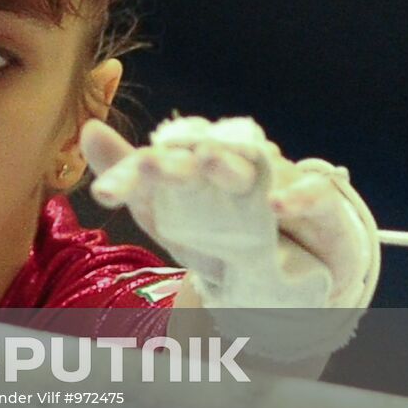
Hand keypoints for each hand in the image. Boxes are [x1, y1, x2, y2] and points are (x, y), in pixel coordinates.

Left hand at [79, 116, 376, 311]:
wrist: (293, 279)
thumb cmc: (226, 238)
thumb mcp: (173, 220)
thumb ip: (133, 180)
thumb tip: (88, 128)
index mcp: (192, 170)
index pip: (159, 163)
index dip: (132, 176)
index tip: (103, 194)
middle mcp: (233, 167)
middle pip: (202, 157)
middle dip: (177, 162)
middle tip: (149, 166)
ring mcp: (277, 180)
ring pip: (255, 166)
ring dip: (231, 164)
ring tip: (209, 162)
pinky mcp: (320, 201)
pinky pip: (313, 192)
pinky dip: (297, 196)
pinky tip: (277, 205)